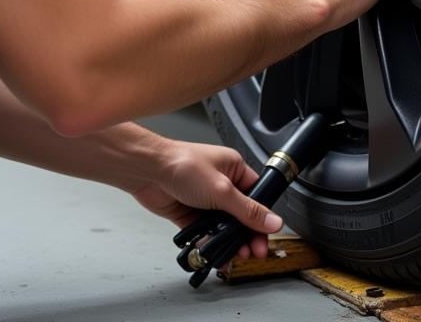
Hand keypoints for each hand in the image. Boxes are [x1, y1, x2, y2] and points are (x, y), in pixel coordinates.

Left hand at [127, 139, 282, 260]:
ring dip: (228, 242)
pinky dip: (210, 244)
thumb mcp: (222, 190)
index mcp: (233, 169)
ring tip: (233, 256)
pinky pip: (205, 233)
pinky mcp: (190, 214)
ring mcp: (205, 200)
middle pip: (241, 216)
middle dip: (246, 236)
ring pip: (223, 227)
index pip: (257, 197)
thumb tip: (273, 221)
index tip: (264, 240)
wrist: (147, 171)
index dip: (263, 220)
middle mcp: (221, 184)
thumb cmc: (182, 165)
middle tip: (251, 253)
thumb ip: (248, 210)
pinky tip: (214, 254)